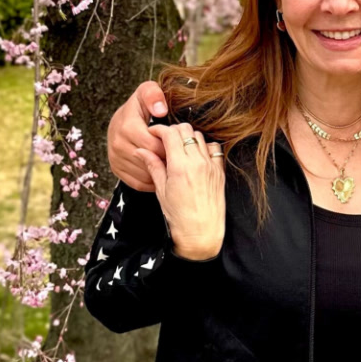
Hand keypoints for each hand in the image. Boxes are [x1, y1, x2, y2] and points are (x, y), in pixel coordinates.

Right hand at [107, 81, 169, 191]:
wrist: (119, 120)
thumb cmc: (139, 106)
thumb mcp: (146, 92)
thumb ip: (154, 95)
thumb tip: (161, 110)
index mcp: (127, 127)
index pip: (154, 145)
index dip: (170, 146)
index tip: (179, 143)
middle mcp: (118, 144)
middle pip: (151, 160)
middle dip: (168, 159)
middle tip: (181, 157)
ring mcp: (115, 158)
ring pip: (145, 174)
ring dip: (162, 172)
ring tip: (173, 164)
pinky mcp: (116, 169)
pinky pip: (137, 183)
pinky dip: (152, 181)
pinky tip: (163, 172)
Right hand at [140, 123, 226, 260]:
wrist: (201, 232)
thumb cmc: (178, 215)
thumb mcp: (161, 190)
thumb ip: (153, 166)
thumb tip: (140, 151)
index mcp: (180, 166)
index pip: (170, 133)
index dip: (159, 129)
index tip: (153, 133)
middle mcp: (198, 162)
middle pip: (186, 129)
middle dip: (173, 130)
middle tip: (165, 139)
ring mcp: (211, 165)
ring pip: (200, 136)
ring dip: (188, 137)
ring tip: (179, 148)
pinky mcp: (219, 171)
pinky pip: (214, 148)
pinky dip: (205, 146)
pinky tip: (196, 155)